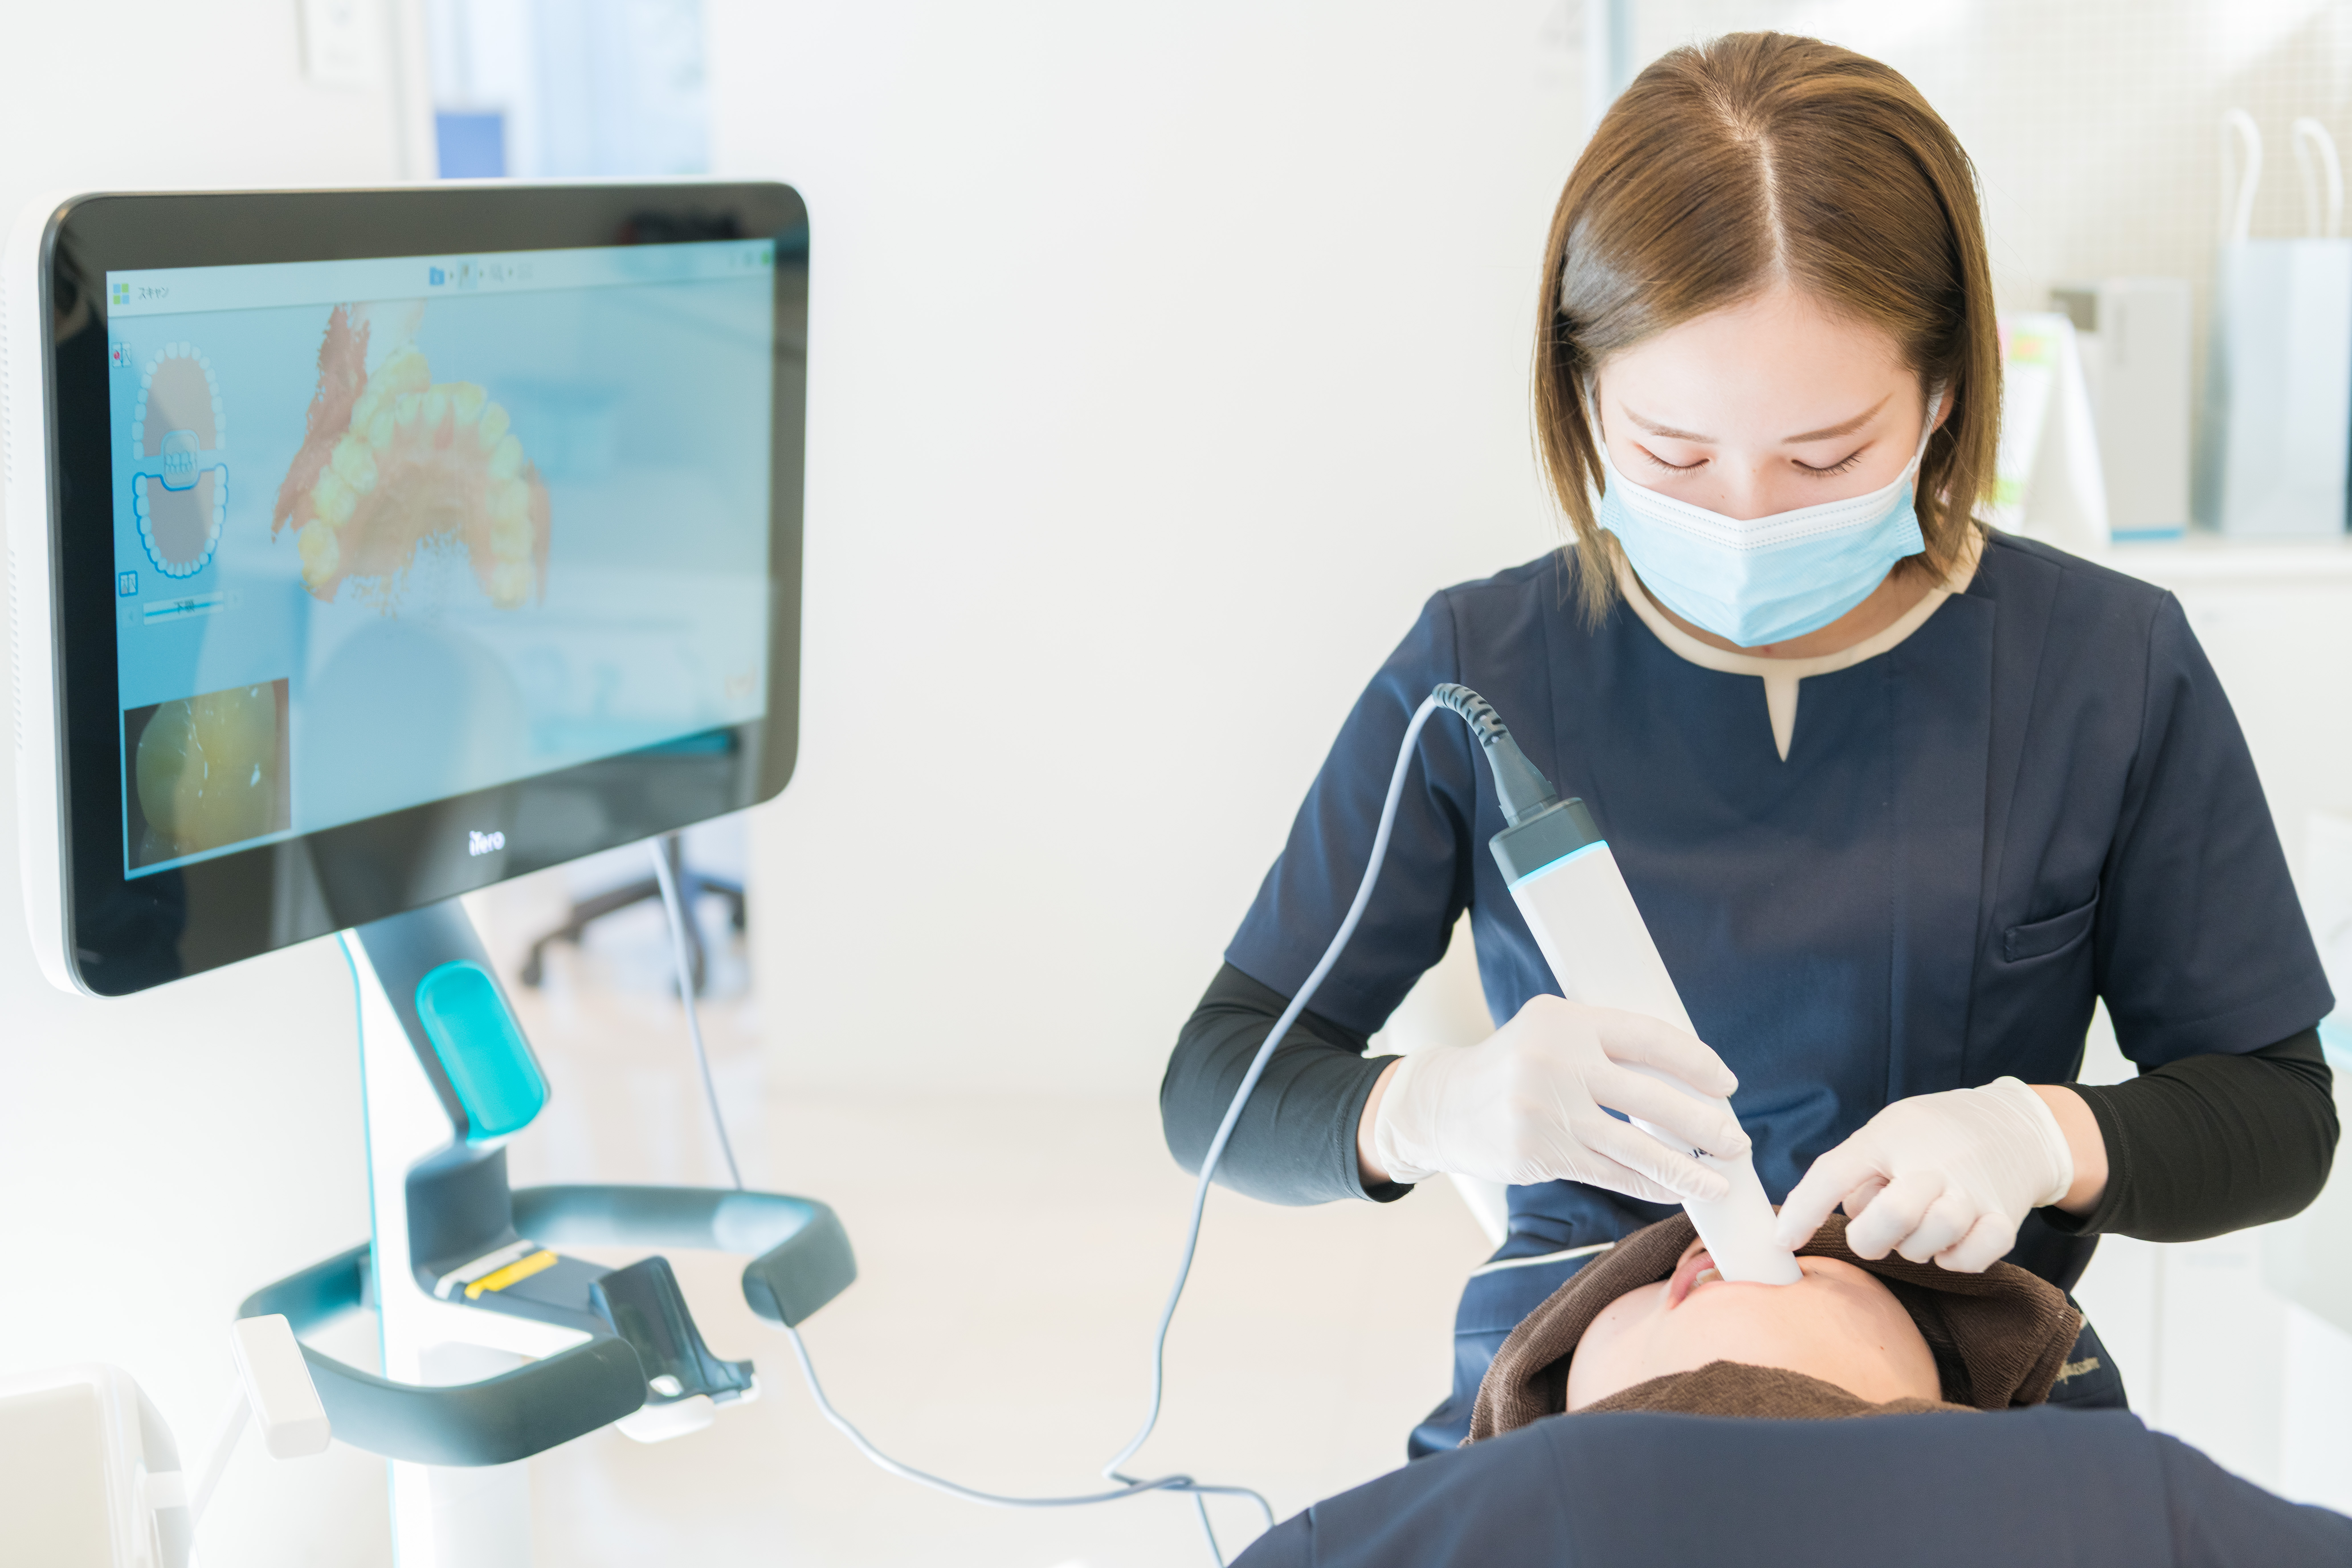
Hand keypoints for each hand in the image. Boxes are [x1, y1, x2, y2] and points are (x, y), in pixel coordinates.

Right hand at [1367, 994, 1747, 1201]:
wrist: (1444, 1104)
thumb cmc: (1515, 1065)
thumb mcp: (1551, 1033)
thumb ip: (1606, 1046)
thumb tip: (1687, 1078)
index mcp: (1565, 1021)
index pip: (1648, 1038)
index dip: (1695, 1063)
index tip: (1726, 1084)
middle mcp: (1556, 1062)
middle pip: (1651, 1097)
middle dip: (1704, 1124)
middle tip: (1737, 1141)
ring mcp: (1546, 1111)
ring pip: (1636, 1147)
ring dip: (1687, 1167)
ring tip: (1719, 1180)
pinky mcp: (1539, 1154)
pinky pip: (1611, 1174)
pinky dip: (1650, 1185)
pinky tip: (1675, 1192)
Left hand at [1773, 1078, 2074, 1271]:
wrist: (2014, 1126)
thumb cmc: (1932, 1135)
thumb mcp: (1884, 1133)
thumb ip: (1852, 1172)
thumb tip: (1831, 1221)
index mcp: (1890, 1138)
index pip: (1833, 1174)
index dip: (1802, 1212)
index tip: (1781, 1242)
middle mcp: (1932, 1164)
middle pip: (1888, 1219)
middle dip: (1870, 1238)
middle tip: (1877, 1229)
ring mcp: (1971, 1193)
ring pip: (1925, 1244)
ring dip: (1913, 1247)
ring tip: (1921, 1222)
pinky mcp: (2003, 1219)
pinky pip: (1968, 1260)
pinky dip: (1954, 1259)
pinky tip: (1952, 1239)